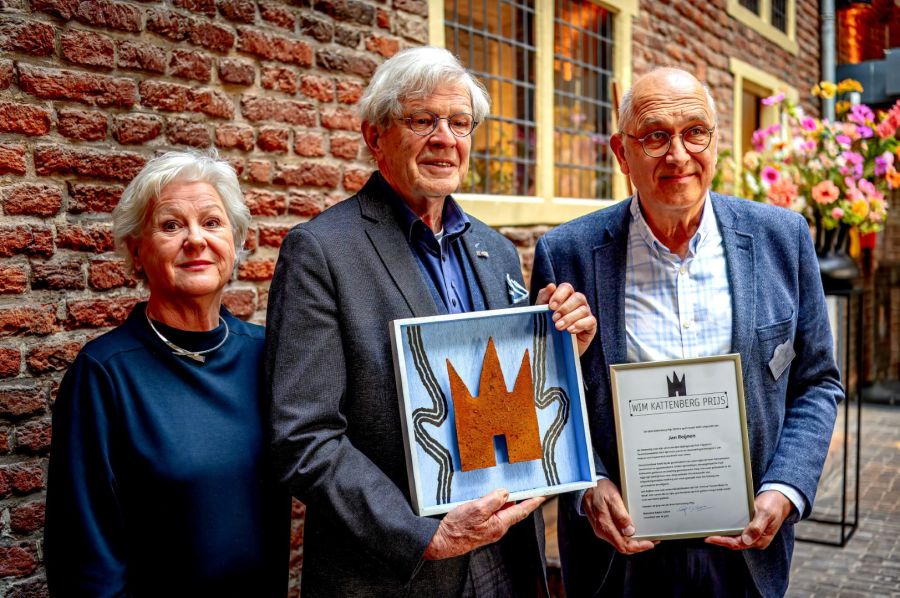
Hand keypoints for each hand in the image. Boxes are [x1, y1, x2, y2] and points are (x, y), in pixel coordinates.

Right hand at [423, 489, 545, 559]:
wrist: (442, 541)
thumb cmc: (458, 527)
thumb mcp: (477, 509)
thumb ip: (493, 500)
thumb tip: (506, 493)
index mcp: (500, 524)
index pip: (521, 511)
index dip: (533, 502)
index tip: (543, 495)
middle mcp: (498, 529)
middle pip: (513, 511)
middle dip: (518, 499)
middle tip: (523, 486)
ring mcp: (490, 530)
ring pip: (501, 512)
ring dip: (503, 501)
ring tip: (501, 489)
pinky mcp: (482, 529)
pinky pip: (492, 514)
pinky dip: (493, 505)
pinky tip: (486, 498)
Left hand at [535, 282, 596, 355]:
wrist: (554, 348)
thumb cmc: (548, 326)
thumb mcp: (541, 312)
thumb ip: (544, 298)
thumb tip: (551, 286)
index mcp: (566, 296)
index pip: (567, 287)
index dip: (559, 295)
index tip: (551, 306)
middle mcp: (578, 303)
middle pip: (578, 297)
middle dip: (565, 307)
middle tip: (554, 318)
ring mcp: (586, 313)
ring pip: (583, 309)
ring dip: (570, 318)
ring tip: (558, 327)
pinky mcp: (591, 326)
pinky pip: (590, 321)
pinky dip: (580, 325)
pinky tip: (570, 331)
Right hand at [582, 479, 656, 553]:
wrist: (586, 485)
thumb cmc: (599, 489)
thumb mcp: (612, 498)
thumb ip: (620, 515)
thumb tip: (630, 531)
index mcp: (604, 525)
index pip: (623, 545)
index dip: (638, 547)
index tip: (650, 543)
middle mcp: (603, 531)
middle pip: (623, 546)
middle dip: (639, 545)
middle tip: (652, 539)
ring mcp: (603, 529)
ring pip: (621, 542)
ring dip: (634, 541)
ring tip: (646, 535)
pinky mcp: (604, 526)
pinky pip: (618, 536)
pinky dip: (628, 536)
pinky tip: (635, 530)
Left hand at [705, 490, 792, 549]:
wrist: (780, 497)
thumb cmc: (774, 505)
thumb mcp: (765, 514)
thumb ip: (756, 527)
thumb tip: (746, 540)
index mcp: (760, 539)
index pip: (738, 544)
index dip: (723, 542)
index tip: (710, 538)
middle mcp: (756, 539)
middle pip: (734, 542)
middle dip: (719, 539)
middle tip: (703, 534)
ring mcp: (753, 533)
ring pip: (734, 537)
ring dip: (722, 535)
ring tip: (708, 530)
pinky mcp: (750, 527)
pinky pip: (737, 530)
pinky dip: (728, 528)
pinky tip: (719, 524)